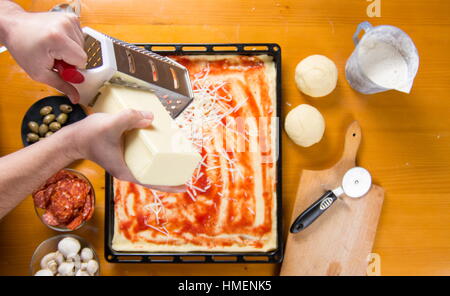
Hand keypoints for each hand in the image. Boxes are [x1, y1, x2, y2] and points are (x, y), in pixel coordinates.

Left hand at [3, 11, 85, 102]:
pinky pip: (80, 36)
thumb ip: (62, 86)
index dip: (72, 67)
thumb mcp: (40, 73)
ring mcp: (69, 19)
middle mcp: (65, 26)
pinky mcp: (71, 17)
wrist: (14, 27)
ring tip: (54, 48)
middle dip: (71, 59)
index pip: (82, 61)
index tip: (59, 65)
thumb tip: (76, 98)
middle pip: (83, 53)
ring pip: (83, 45)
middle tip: (54, 56)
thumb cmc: (23, 48)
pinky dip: (71, 41)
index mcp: (58, 39)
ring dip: (70, 50)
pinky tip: (58, 41)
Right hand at [64, 109, 185, 192]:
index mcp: (126, 171)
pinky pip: (142, 155)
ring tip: (176, 154)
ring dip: (161, 162)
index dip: (169, 185)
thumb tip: (151, 117)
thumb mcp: (110, 125)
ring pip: (148, 165)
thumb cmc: (89, 136)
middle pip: (152, 175)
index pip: (152, 182)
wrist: (72, 138)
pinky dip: (152, 150)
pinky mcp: (123, 153)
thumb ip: (129, 119)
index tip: (184, 187)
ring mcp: (125, 162)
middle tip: (186, 168)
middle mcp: (128, 169)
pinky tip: (158, 141)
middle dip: (169, 174)